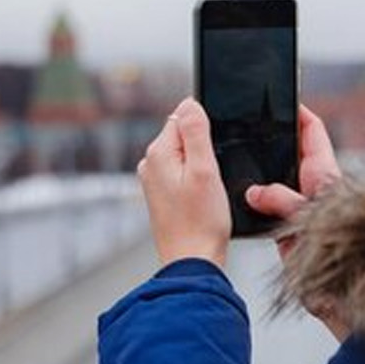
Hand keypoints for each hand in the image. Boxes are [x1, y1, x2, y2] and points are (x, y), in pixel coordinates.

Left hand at [136, 98, 229, 269]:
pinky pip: (182, 173)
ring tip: (207, 192)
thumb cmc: (201, 222)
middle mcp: (150, 163)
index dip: (207, 131)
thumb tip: (189, 103)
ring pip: (185, 155)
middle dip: (204, 149)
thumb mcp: (205, 170)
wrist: (192, 260)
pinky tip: (202, 199)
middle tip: (213, 177)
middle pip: (184, 135)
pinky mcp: (161, 193)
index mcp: (158, 153)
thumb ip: (196, 132)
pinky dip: (195, 180)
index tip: (214, 154)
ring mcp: (153, 180)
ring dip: (201, 166)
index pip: (184, 116)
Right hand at [244, 105, 346, 338]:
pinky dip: (255, 201)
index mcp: (324, 174)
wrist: (340, 294)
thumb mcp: (306, 213)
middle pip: (291, 153)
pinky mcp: (289, 228)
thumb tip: (255, 192)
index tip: (283, 99)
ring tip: (240, 160)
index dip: (298, 113)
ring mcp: (301, 207)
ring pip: (277, 179)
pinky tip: (240, 199)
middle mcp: (314, 187)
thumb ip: (280, 197)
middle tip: (250, 127)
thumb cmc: (337, 248)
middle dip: (272, 141)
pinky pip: (268, 206)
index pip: (313, 132)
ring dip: (261, 173)